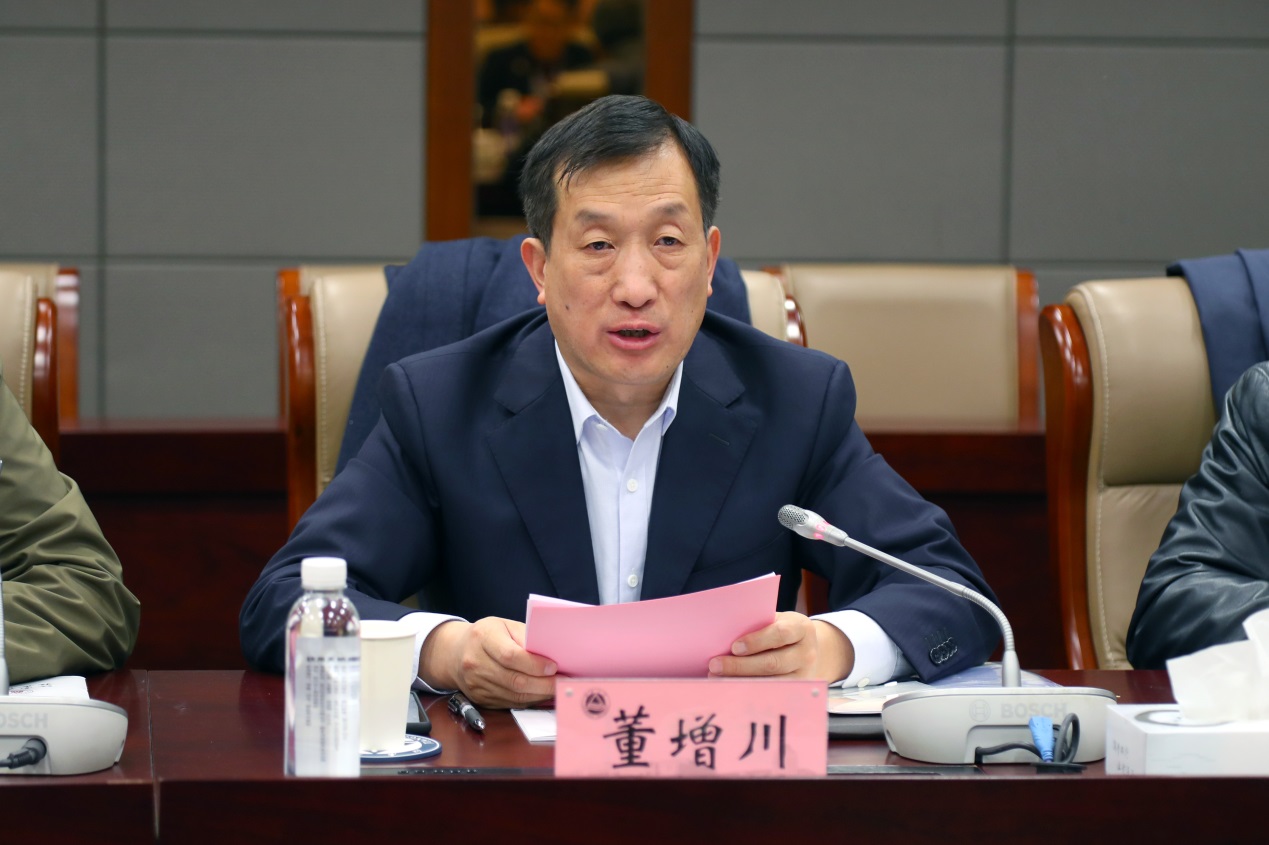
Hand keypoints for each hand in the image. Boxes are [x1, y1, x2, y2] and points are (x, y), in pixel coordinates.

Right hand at [418, 617, 556, 708]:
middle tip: (562, 682)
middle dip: (543, 684)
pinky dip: (528, 700)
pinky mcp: (480, 699)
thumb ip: (525, 636)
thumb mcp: (504, 626)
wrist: (455, 653)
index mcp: (482, 638)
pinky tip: (541, 694)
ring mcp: (476, 684)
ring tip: (556, 689)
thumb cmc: (486, 635)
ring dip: (539, 694)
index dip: (534, 664)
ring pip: (513, 695)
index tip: (553, 666)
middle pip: (514, 680)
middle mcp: (475, 662)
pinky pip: (509, 703)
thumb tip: (550, 654)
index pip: (510, 656)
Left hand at [707, 612, 853, 682]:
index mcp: (801, 629)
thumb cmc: (782, 631)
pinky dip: (749, 693)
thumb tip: (723, 636)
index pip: (780, 634)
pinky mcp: (797, 693)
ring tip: (717, 679)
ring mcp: (804, 676)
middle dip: (741, 666)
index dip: (757, 641)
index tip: (734, 647)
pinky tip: (731, 690)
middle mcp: (807, 653)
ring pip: (771, 683)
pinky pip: (771, 695)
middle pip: (773, 663)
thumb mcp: (777, 621)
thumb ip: (757, 626)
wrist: (811, 650)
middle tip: (715, 665)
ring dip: (741, 682)